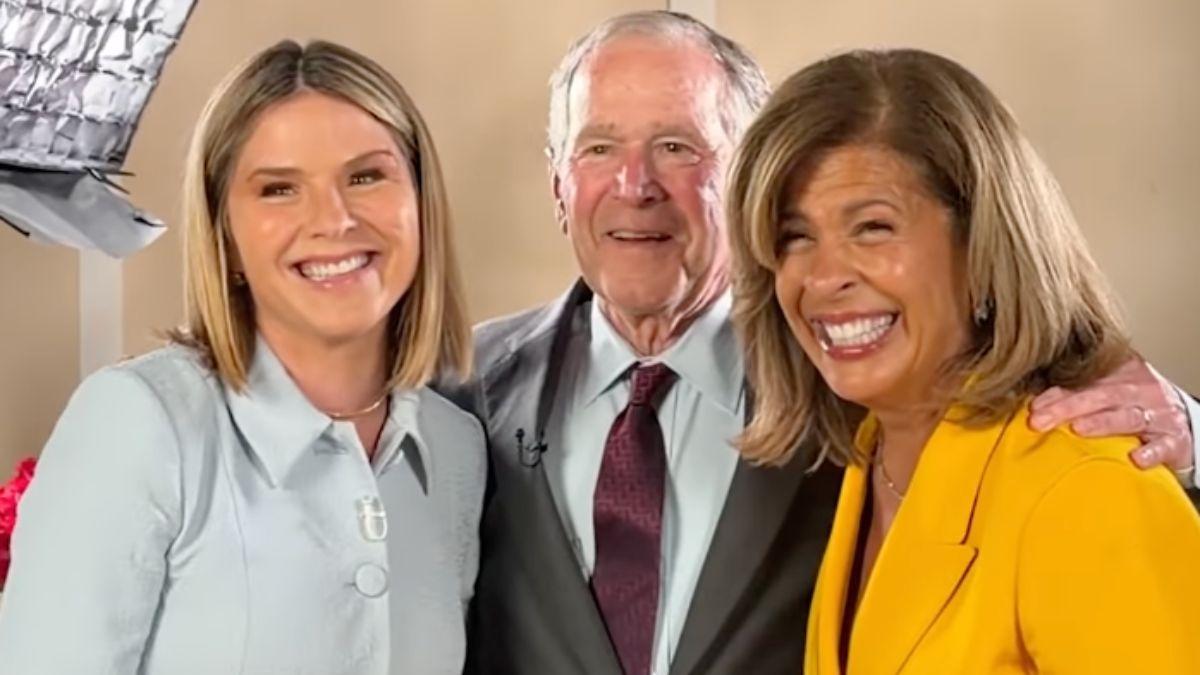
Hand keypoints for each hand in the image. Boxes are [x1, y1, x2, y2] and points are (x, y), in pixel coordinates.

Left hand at [1029, 358, 1193, 475]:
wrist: (1184, 423)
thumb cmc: (1136, 405)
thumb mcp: (1110, 390)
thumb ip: (1079, 391)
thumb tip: (1033, 401)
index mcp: (1121, 373)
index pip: (1084, 379)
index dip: (1057, 392)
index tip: (1033, 406)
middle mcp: (1140, 390)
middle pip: (1101, 395)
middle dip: (1067, 407)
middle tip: (1039, 421)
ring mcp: (1159, 414)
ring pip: (1128, 417)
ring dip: (1103, 422)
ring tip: (1079, 429)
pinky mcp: (1174, 440)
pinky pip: (1163, 446)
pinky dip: (1151, 452)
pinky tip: (1135, 459)